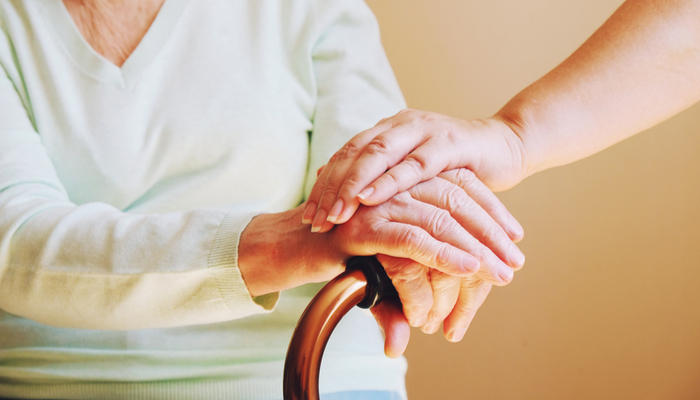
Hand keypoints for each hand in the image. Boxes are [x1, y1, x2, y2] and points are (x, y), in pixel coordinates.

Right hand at [238, 170, 522, 356]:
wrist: (290, 248)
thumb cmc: (341, 252)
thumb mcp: (388, 257)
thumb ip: (417, 268)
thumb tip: (450, 288)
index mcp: (405, 179)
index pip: (460, 186)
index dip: (491, 211)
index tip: (515, 238)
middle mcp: (396, 184)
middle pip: (457, 198)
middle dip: (491, 231)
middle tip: (515, 260)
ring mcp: (380, 202)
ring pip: (440, 217)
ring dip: (477, 246)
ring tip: (502, 271)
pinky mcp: (364, 226)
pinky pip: (412, 237)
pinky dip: (444, 253)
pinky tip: (468, 268)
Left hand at [302, 109, 527, 234]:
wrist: (505, 146)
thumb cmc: (455, 167)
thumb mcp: (413, 173)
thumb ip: (383, 180)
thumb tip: (343, 200)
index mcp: (388, 130)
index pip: (346, 155)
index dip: (324, 185)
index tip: (307, 216)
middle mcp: (400, 125)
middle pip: (354, 153)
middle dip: (331, 188)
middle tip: (314, 221)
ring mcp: (424, 130)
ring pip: (377, 155)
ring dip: (353, 187)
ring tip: (335, 215)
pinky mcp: (449, 144)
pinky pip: (414, 164)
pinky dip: (389, 181)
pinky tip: (369, 198)